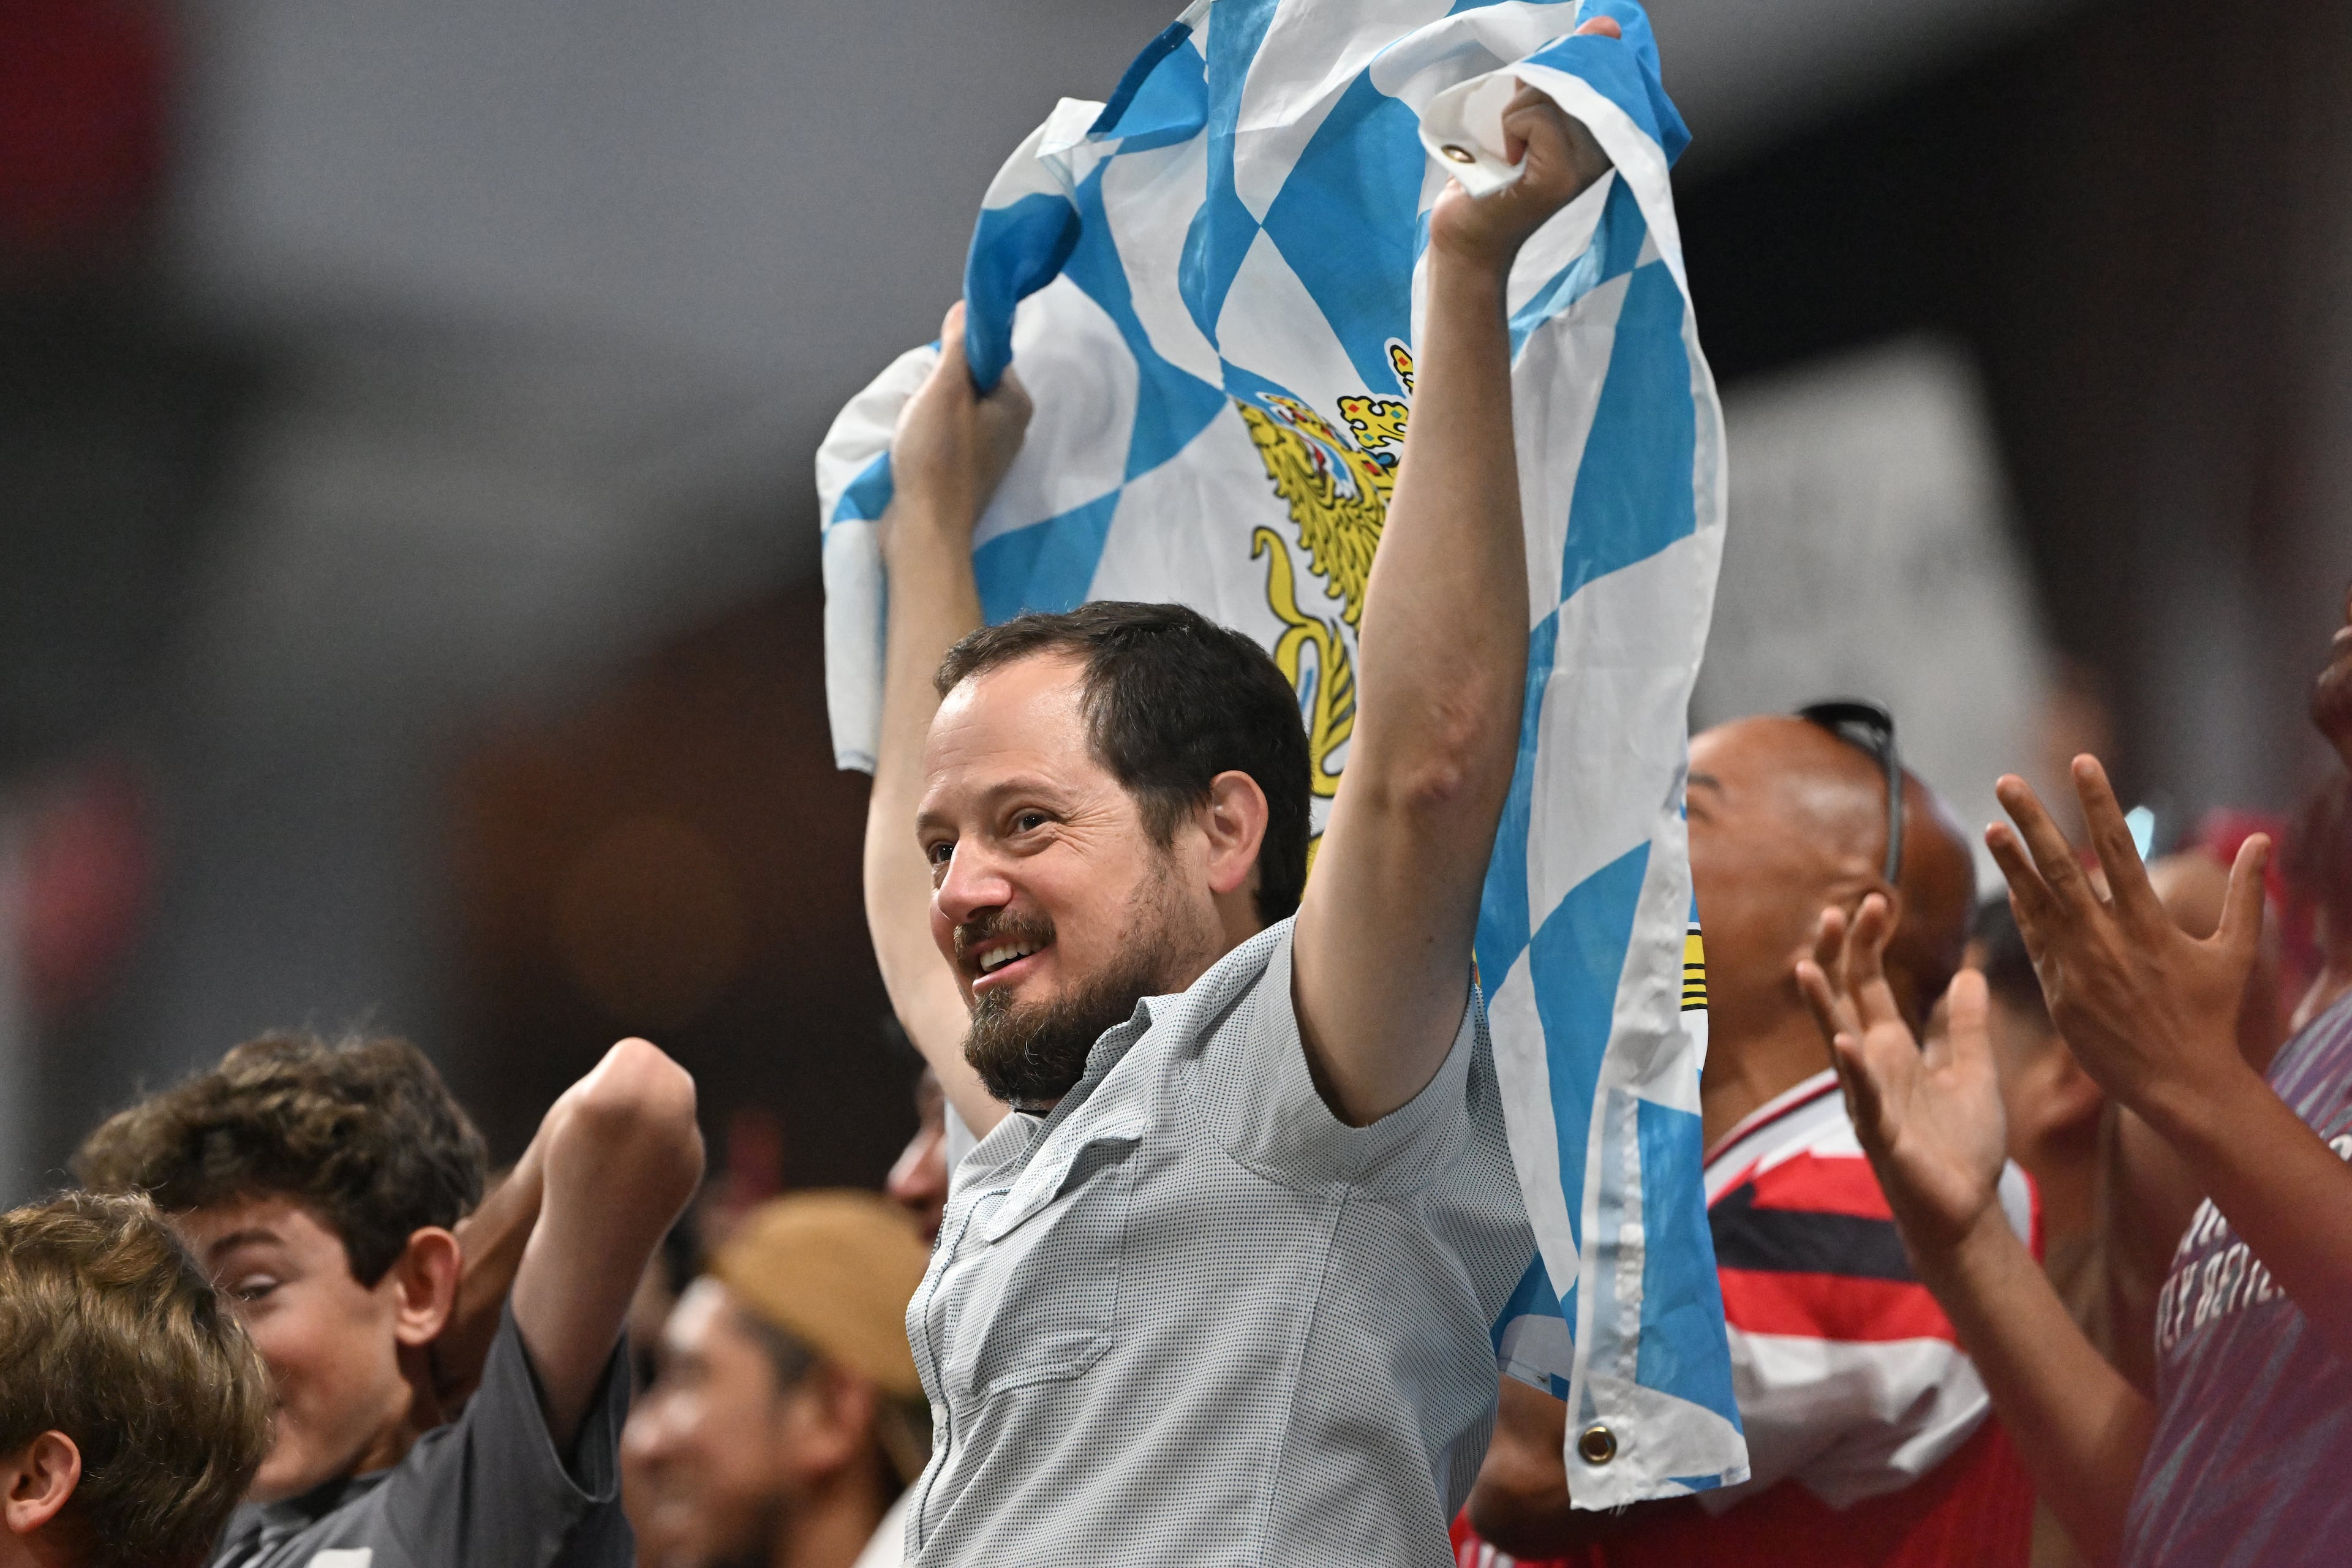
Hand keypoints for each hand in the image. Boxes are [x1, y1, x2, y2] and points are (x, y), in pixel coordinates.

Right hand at [883, 301, 1031, 563]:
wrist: (925, 527)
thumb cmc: (936, 456)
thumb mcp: (944, 388)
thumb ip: (958, 346)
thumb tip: (968, 307)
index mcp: (1016, 403)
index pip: (990, 355)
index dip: (956, 354)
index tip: (932, 372)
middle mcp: (1014, 428)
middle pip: (972, 383)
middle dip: (942, 384)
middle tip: (920, 399)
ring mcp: (994, 454)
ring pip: (960, 410)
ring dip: (933, 409)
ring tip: (915, 422)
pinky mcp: (971, 475)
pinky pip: (952, 438)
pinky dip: (933, 434)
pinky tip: (916, 443)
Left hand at [1427, 17, 1620, 270]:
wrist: (1465, 232)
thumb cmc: (1492, 173)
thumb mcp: (1527, 110)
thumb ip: (1557, 73)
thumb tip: (1605, 27)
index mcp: (1606, 132)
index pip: (1602, 67)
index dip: (1575, 60)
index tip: (1546, 93)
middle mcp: (1606, 148)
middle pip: (1571, 74)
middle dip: (1531, 91)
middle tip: (1514, 132)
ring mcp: (1587, 165)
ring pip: (1550, 93)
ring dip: (1514, 112)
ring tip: (1509, 149)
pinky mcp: (1561, 176)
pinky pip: (1536, 117)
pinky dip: (1510, 128)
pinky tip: (1506, 160)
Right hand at [1797, 894, 2008, 1255]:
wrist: (1968, 1212)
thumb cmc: (1964, 1147)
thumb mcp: (1975, 1072)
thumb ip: (1966, 1026)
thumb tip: (1971, 973)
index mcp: (1892, 1048)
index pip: (1867, 983)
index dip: (1868, 942)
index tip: (1877, 900)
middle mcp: (1871, 1066)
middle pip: (1845, 1000)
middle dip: (1839, 957)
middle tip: (1838, 910)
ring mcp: (1869, 1099)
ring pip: (1837, 1041)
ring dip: (1822, 1006)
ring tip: (1807, 967)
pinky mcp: (1881, 1134)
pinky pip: (1863, 1097)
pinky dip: (1855, 1071)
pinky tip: (1846, 1045)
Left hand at [1987, 758, 2268, 1126]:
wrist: (2182, 1085)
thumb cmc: (2212, 1017)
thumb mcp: (2236, 954)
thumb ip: (2247, 895)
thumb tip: (2263, 842)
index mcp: (2150, 925)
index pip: (2119, 849)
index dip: (2099, 803)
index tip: (2082, 764)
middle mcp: (2108, 941)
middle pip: (2062, 869)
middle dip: (2033, 822)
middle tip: (2007, 781)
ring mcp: (2078, 968)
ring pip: (2038, 904)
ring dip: (2012, 863)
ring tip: (1991, 825)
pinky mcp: (2059, 993)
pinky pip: (2035, 942)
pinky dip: (2021, 910)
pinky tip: (2008, 881)